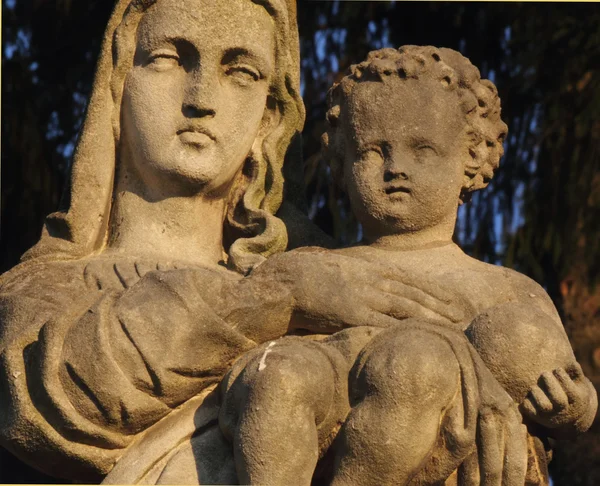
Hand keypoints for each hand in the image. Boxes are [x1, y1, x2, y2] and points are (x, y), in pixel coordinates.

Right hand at [251, 248, 464, 333]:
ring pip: (407, 308)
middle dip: (443, 304)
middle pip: (415, 294)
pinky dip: (406, 329)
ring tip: (454, 326)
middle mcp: (373, 280)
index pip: (412, 281)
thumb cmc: (310, 276)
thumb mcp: (342, 268)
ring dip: (433, 317)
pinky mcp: (353, 313)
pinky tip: (422, 337)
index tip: (455, 299)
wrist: (287, 280)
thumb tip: (377, 284)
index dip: (436, 291)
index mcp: (371, 269)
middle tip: (465, 314)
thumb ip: (362, 276)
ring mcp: (365, 296)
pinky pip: (384, 323)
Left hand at [520, 364, 597, 437]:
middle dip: (550, 384)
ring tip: (534, 386)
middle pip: (558, 400)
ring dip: (537, 393)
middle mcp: (564, 411)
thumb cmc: (571, 393)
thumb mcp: (578, 384)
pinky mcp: (538, 417)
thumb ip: (576, 374)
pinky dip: (526, 402)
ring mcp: (551, 415)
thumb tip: (572, 363)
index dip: (564, 379)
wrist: (566, 415)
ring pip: (544, 406)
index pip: (572, 392)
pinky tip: (528, 395)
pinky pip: (530, 411)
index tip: (557, 369)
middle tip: (544, 373)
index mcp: (576, 402)